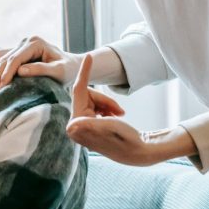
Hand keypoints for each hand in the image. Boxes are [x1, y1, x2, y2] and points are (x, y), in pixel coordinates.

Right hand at [0, 36, 80, 94]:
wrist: (72, 66)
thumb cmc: (68, 70)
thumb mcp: (59, 71)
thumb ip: (41, 69)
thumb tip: (20, 71)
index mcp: (35, 42)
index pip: (16, 58)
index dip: (7, 73)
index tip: (1, 87)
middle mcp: (26, 41)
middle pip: (5, 58)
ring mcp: (20, 45)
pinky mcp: (17, 51)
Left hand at [66, 55, 195, 165]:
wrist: (138, 152)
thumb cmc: (125, 140)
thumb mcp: (109, 128)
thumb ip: (89, 126)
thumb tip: (70, 126)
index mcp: (76, 125)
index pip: (78, 91)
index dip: (85, 72)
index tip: (90, 56)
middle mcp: (75, 126)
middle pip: (88, 96)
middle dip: (104, 99)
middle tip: (120, 110)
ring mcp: (81, 126)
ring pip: (93, 101)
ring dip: (108, 105)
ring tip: (120, 115)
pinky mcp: (89, 126)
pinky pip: (96, 108)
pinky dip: (107, 110)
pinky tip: (115, 118)